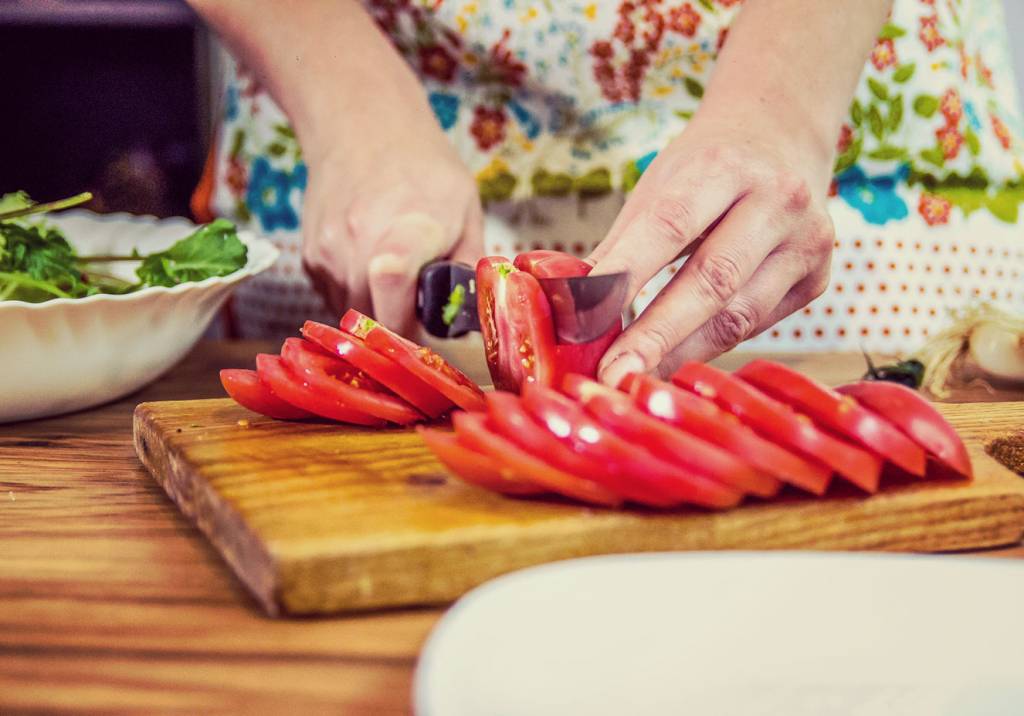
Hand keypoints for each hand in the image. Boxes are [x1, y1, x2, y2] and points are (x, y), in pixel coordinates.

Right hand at [301, 125, 482, 336]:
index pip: (394, 297)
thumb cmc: (423, 168)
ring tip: (396, 276)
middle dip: (400, 325)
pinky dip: (357, 294)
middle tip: (419, 302)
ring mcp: (329, 257)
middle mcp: (358, 250)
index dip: (411, 326)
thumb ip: (468, 266)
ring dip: (377, 310)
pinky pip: (335, 298)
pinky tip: (370, 263)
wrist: (361, 125)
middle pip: (376, 322)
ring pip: (353, 315)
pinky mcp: (310, 259)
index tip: (427, 323)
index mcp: (404, 236)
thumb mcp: (466, 209)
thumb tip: (478, 314)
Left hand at [589, 117, 835, 386]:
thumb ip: (622, 245)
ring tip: (638, 380)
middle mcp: (777, 199)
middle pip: (711, 280)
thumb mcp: (660, 186)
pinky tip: (676, 362)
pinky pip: (755, 326)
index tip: (584, 319)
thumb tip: (571, 307)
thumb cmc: (706, 169)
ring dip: (681, 354)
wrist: (782, 138)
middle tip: (614, 377)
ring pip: (739, 315)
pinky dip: (710, 347)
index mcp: (724, 165)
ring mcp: (807, 241)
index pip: (669, 226)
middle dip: (656, 335)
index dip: (626, 275)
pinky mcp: (818, 278)